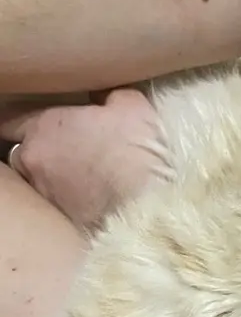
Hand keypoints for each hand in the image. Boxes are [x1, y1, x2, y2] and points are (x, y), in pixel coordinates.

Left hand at [1, 89, 167, 227]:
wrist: (151, 205)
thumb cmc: (138, 151)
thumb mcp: (132, 106)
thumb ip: (109, 96)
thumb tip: (105, 98)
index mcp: (45, 127)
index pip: (12, 120)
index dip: (26, 121)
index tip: (44, 125)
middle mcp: (35, 161)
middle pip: (22, 154)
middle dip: (41, 153)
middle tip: (68, 152)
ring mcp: (46, 195)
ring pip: (39, 183)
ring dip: (54, 180)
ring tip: (82, 181)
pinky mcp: (64, 221)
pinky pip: (61, 206)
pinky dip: (72, 203)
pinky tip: (94, 202)